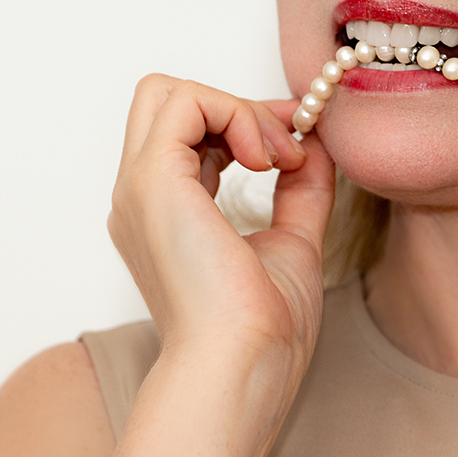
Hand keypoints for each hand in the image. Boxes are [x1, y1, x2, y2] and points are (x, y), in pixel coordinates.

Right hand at [108, 74, 334, 372]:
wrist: (243, 363)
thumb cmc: (262, 326)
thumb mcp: (293, 240)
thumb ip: (301, 191)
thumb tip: (316, 146)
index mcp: (167, 213)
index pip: (191, 131)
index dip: (247, 121)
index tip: (299, 140)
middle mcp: (144, 197)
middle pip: (165, 101)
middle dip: (233, 104)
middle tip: (282, 146)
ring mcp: (141, 187)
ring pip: (169, 92)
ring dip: (238, 108)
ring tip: (278, 159)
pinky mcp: (154, 180)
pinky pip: (185, 102)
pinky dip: (235, 113)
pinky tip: (268, 160)